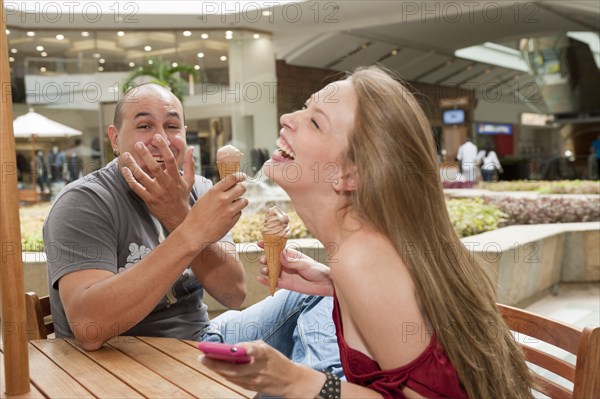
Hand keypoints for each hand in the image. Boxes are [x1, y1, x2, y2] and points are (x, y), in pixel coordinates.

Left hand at [120, 135, 194, 230]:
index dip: (164, 148)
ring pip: (142, 177)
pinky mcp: (148, 199)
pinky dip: (129, 178)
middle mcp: (166, 184)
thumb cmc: (182, 196)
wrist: (177, 216)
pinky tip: (124, 170)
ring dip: (133, 165)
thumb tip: (191, 148)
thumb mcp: (189, 180)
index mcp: (175, 178)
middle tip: (138, 144)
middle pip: (154, 167)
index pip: (170, 160)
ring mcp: (156, 192)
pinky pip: (136, 188)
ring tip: (126, 155)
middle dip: (145, 155)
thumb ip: (189, 163)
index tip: (157, 137)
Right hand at [183, 172, 247, 246]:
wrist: (194, 234)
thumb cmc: (197, 215)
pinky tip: (227, 215)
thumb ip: (217, 192)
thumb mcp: (205, 199)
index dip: (240, 176)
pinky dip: (236, 212)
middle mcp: (223, 200)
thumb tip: (231, 184)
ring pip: (244, 201)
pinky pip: (240, 212)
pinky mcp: (232, 221)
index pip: (232, 178)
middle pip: (241, 188)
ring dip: (241, 201)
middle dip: (242, 188)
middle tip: (240, 189)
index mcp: (214, 192)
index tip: (243, 176)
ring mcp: (228, 211)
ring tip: (234, 204)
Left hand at [199, 341, 323, 397]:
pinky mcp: (252, 388)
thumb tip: (232, 347)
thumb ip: (250, 346)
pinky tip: (216, 369)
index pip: (254, 351)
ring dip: (216, 369)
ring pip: (232, 376)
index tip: (230, 347)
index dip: (244, 349)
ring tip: (205, 361)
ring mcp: (255, 381)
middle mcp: (259, 369)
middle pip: (235, 368)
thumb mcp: (267, 348)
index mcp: (265, 355)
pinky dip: (224, 375)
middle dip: (216, 363)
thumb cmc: (276, 361)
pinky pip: (235, 381)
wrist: (291, 381)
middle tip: (203, 356)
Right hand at [257, 243, 333, 295]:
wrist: (324, 284)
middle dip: (265, 259)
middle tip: (264, 261)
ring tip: (265, 270)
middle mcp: (285, 263)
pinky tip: (259, 279)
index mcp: (290, 255)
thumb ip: (292, 262)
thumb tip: (280, 256)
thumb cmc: (316, 270)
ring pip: (270, 271)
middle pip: (271, 260)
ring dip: (265, 270)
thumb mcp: (305, 264)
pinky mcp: (285, 284)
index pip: (276, 248)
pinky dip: (265, 281)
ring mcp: (284, 274)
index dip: (267, 245)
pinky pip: (273, 282)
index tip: (259, 243)